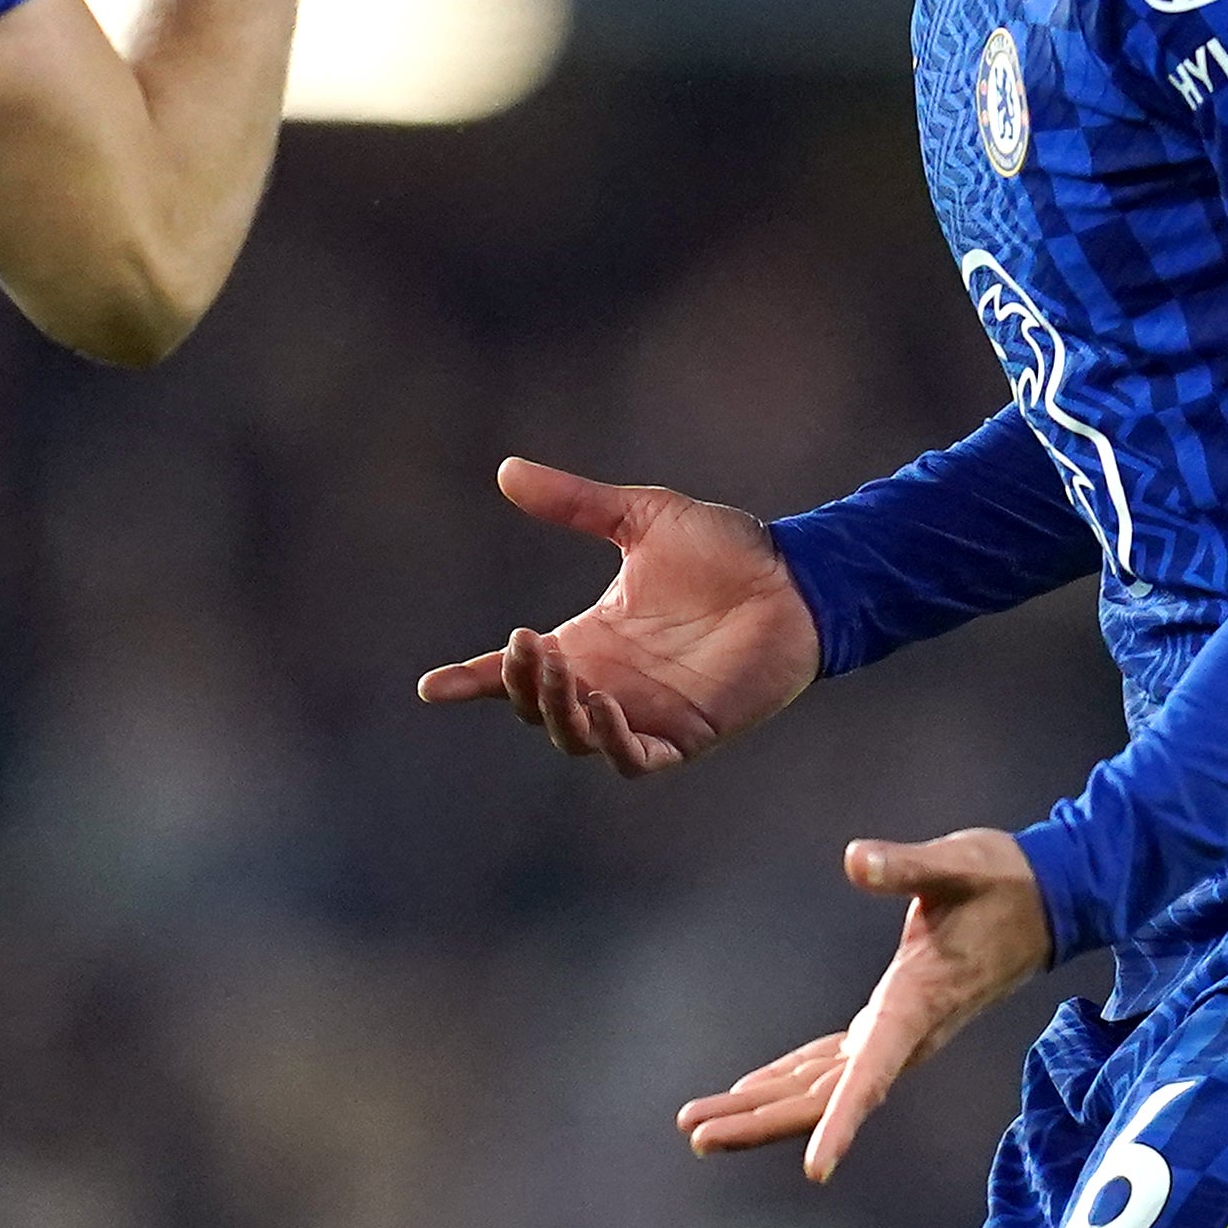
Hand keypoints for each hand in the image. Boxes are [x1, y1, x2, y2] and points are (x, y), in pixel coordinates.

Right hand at [416, 457, 820, 773]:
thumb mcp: (638, 518)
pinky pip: (633, 756)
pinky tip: (599, 703)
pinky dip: (608, 740)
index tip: (431, 688)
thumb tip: (506, 471)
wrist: (796, 576)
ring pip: (576, 737)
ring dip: (557, 709)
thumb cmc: (726, 550)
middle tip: (523, 645)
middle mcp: (608, 682)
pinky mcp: (686, 734)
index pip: (517, 672)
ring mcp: (644, 713)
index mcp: (590, 640)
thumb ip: (573, 504)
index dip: (473, 681)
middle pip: (537, 707)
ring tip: (561, 668)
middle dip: (519, 683)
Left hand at [678, 830, 1050, 1181]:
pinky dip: (787, 1079)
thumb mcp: (956, 864)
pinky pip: (831, 1065)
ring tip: (699, 1126)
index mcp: (917, 1005)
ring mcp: (897, 1032)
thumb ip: (906, 865)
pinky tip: (751, 1088)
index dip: (845, 1124)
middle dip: (762, 1120)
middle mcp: (905, 1033)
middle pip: (826, 1097)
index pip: (874, 1076)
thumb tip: (855, 859)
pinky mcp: (892, 1019)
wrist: (1050, 898)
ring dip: (762, 1108)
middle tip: (695, 1134)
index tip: (816, 1171)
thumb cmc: (1003, 881)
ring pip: (821, 1088)